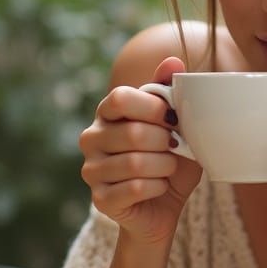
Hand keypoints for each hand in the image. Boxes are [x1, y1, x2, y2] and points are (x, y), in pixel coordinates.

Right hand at [80, 57, 202, 246]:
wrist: (164, 206)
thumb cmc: (169, 158)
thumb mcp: (175, 124)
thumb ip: (169, 92)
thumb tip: (173, 61)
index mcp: (106, 113)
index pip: (119, 97)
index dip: (152, 107)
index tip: (173, 118)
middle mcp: (91, 138)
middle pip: (132, 132)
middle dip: (165, 142)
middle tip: (174, 148)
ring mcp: (91, 170)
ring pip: (135, 163)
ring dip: (164, 167)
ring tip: (168, 168)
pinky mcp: (100, 199)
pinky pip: (135, 188)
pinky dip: (158, 187)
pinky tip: (160, 187)